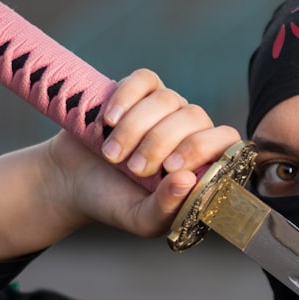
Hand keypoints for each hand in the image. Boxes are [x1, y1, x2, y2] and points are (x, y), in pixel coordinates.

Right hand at [46, 68, 239, 237]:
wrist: (71, 182)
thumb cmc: (115, 202)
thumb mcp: (142, 220)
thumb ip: (168, 208)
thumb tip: (189, 180)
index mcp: (201, 162)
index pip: (227, 141)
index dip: (204, 149)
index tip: (171, 169)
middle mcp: (190, 131)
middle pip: (194, 117)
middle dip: (160, 143)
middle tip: (134, 170)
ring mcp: (166, 108)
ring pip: (167, 100)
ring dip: (136, 129)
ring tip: (112, 155)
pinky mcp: (138, 91)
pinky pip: (144, 80)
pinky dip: (126, 98)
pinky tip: (109, 121)